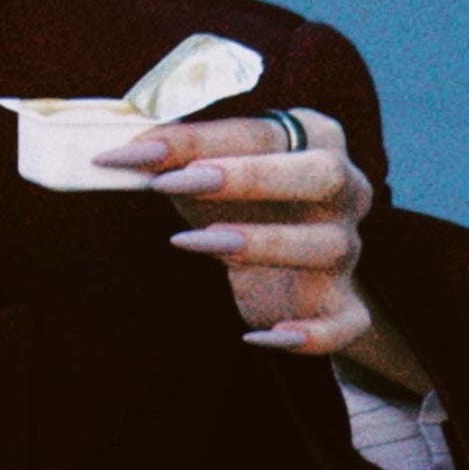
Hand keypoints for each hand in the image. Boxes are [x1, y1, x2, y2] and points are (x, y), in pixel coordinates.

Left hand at [99, 109, 425, 392]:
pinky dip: (311, 334)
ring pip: (329, 246)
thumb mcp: (201, 172)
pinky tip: (258, 336)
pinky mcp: (344, 305)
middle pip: (323, 175)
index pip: (263, 133)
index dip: (203, 141)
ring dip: (265, 245)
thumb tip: (119, 157)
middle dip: (251, 177)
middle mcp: (346, 189)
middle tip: (178, 183)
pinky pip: (346, 323)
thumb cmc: (237, 201)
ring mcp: (349, 249)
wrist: (281, 265)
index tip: (143, 153)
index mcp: (314, 138)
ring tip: (199, 244)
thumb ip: (171, 157)